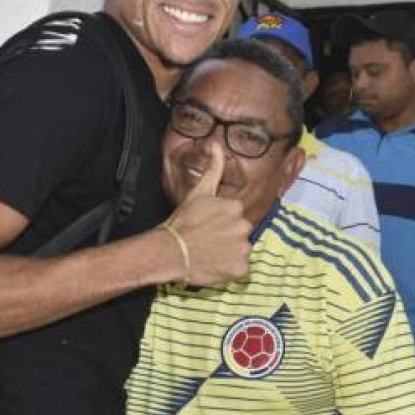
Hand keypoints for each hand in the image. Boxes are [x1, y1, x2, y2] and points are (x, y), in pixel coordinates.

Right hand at [163, 144, 251, 286]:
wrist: (170, 250)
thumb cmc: (182, 221)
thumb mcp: (198, 191)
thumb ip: (213, 167)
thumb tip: (215, 143)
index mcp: (236, 207)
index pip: (235, 215)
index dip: (221, 222)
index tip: (207, 226)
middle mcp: (244, 226)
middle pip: (240, 233)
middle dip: (227, 237)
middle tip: (208, 241)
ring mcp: (243, 249)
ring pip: (240, 251)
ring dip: (229, 253)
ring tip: (210, 254)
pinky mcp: (240, 269)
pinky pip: (240, 270)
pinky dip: (229, 270)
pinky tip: (214, 265)